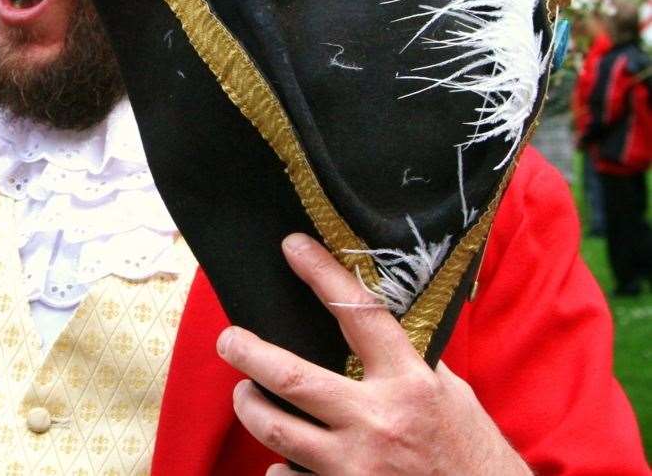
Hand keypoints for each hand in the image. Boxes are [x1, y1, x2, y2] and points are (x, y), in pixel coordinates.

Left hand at [217, 233, 528, 475]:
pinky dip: (280, 467)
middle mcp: (379, 422)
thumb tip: (369, 323)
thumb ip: (409, 363)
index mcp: (410, 383)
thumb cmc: (471, 452)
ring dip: (250, 407)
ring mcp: (358, 467)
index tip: (293, 246)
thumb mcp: (451, 396)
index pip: (360, 315)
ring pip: (276, 429)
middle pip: (291, 378)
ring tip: (246, 394)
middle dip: (248, 353)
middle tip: (229, 339)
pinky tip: (285, 459)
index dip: (324, 276)